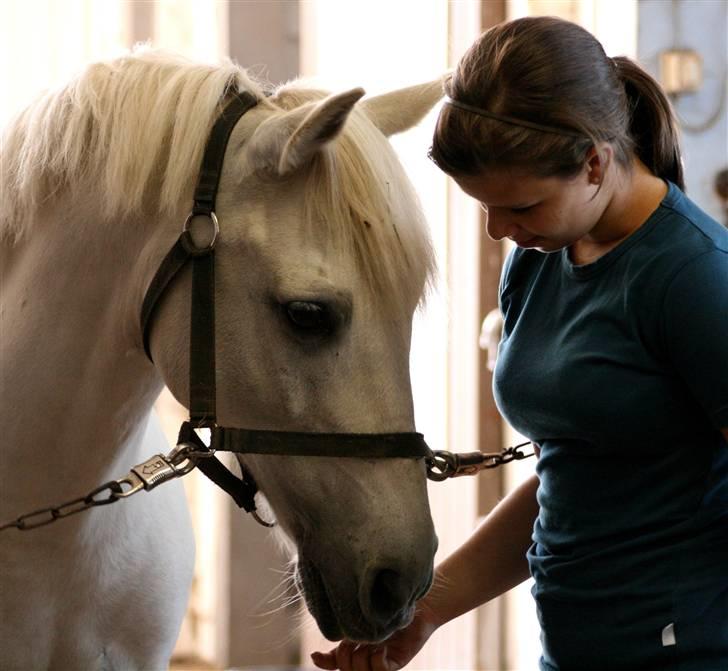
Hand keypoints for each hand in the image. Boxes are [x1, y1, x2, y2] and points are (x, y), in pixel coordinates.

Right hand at [310, 602, 440, 670]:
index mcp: (357, 641)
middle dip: (344, 657)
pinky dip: (377, 661)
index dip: (324, 663)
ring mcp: (381, 658)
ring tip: (370, 643)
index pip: (335, 660)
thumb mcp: (365, 607)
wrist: (420, 598)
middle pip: (345, 668)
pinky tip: (382, 647)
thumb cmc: (391, 597)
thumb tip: (330, 619)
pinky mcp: (396, 661)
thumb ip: (349, 615)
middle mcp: (367, 652)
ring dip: (360, 659)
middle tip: (352, 641)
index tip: (315, 655)